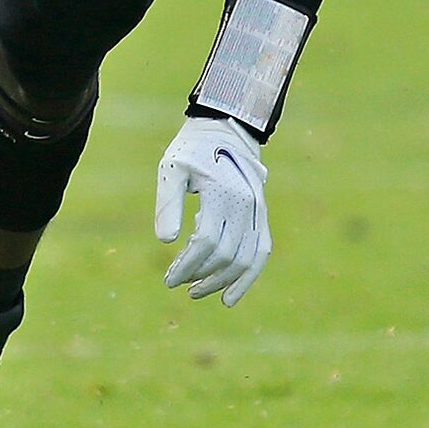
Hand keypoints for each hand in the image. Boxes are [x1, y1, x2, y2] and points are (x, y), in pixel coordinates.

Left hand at [154, 115, 271, 304]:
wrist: (226, 129)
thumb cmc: (193, 150)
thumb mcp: (172, 168)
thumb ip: (168, 203)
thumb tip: (167, 241)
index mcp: (222, 192)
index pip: (205, 241)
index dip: (186, 265)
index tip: (168, 278)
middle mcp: (246, 205)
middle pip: (224, 255)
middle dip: (198, 275)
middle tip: (173, 282)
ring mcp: (258, 211)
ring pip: (245, 259)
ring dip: (221, 281)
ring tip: (195, 291)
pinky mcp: (261, 216)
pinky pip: (260, 252)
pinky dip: (247, 277)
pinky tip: (230, 297)